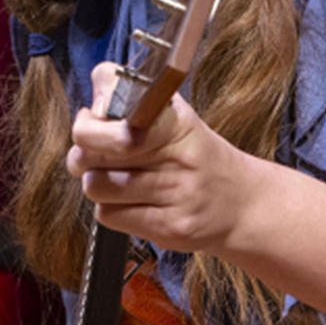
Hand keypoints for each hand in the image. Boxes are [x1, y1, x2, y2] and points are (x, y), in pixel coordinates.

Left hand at [67, 61, 260, 254]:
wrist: (241, 204)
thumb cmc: (196, 156)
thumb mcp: (171, 113)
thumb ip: (124, 95)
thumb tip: (91, 108)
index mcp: (175, 122)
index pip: (113, 118)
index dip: (91, 125)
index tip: (93, 122)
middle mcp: (178, 157)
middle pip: (91, 155)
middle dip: (84, 156)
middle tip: (96, 155)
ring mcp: (176, 195)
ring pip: (96, 186)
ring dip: (97, 184)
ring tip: (117, 179)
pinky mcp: (170, 229)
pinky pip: (108, 216)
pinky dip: (111, 209)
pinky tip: (132, 202)